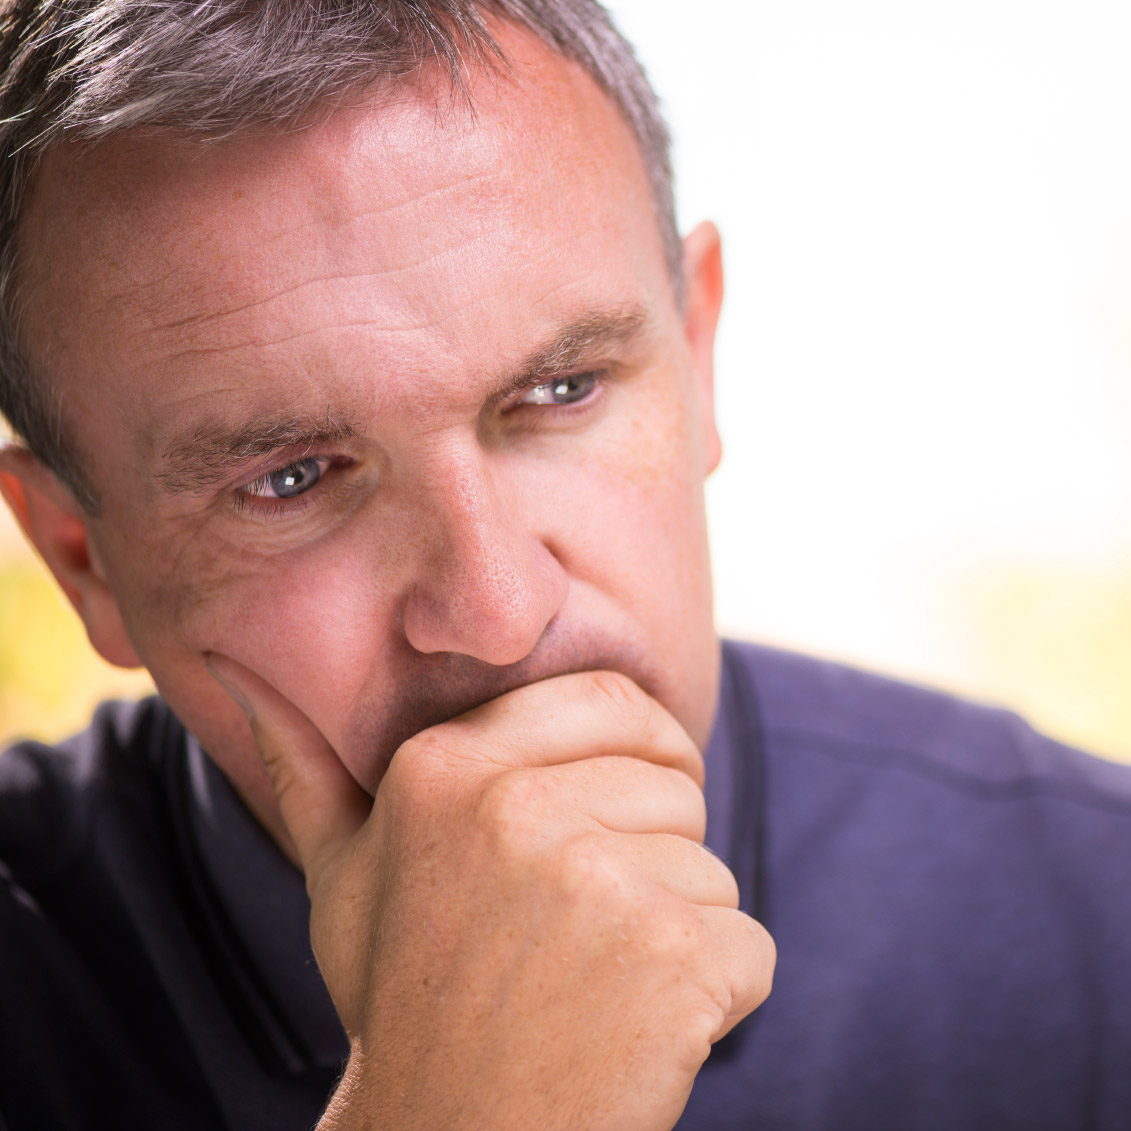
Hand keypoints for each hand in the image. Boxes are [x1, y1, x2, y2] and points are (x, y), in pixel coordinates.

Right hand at [207, 661, 774, 1130]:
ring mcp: (599, 882)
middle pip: (673, 784)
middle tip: (586, 930)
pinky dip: (717, 995)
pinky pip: (747, 946)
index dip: (644, 752)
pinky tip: (637, 1031)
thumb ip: (304, 768)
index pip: (614, 701)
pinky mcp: (673, 958)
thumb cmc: (408, 1000)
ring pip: (711, 870)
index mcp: (445, 771)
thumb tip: (236, 669)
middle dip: (654, 852)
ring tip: (594, 984)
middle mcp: (518, 809)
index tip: (628, 811)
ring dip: (678, 931)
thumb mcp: (340, 877)